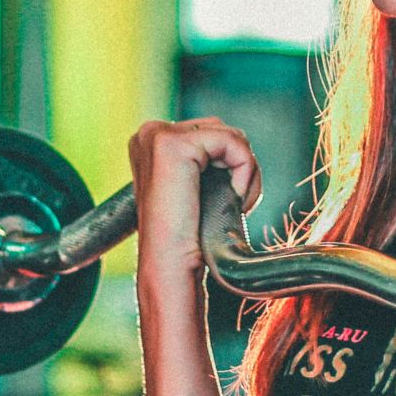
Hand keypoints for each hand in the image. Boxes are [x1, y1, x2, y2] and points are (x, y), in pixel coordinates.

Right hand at [127, 117, 262, 288]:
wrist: (171, 265)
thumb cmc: (189, 234)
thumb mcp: (196, 185)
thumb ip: (206, 159)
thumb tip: (237, 142)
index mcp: (152, 142)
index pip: (212, 132)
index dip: (230, 164)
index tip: (223, 199)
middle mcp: (150, 133)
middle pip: (222, 130)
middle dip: (240, 165)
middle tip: (232, 202)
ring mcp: (157, 136)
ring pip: (231, 135)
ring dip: (245, 169)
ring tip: (231, 201)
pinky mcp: (172, 144)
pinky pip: (233, 141)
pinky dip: (245, 169)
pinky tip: (234, 197)